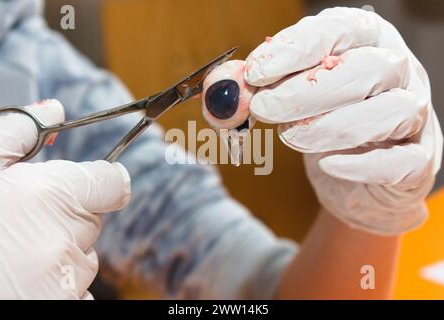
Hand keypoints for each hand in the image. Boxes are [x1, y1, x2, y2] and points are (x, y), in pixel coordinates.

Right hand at [0, 100, 130, 298]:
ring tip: (13, 259)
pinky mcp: (63, 309)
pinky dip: (59, 287)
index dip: (102, 183)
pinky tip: (20, 284)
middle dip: (67, 221)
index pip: (113, 183)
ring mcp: (66, 283)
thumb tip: (55, 109)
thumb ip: (16, 134)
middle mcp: (65, 241)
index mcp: (49, 196)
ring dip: (61, 257)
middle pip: (92, 222)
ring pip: (84, 260)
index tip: (90, 188)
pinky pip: (79, 293)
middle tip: (21, 227)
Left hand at [245, 7, 442, 234]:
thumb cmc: (324, 128)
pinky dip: (360, 163)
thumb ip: (259, 91)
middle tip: (263, 109)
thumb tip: (223, 89)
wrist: (358, 178)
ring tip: (289, 137)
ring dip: (329, 126)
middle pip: (364, 69)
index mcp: (367, 43)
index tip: (256, 72)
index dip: (295, 50)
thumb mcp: (292, 100)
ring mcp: (416, 117)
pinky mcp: (419, 161)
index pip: (339, 30)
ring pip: (389, 110)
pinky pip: (401, 161)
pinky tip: (327, 164)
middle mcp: (399, 73)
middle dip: (304, 91)